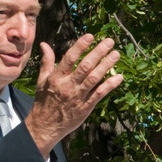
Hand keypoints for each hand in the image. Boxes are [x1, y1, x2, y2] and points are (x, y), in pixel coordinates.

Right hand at [25, 34, 123, 156]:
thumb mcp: (42, 80)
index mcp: (57, 77)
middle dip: (98, 52)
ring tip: (116, 54)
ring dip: (106, 65)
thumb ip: (47, 62)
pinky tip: (119, 77)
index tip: (91, 36)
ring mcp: (78, 96)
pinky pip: (100, 94)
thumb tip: (44, 44)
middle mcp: (68, 85)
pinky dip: (110, 85)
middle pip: (85, 66)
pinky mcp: (86, 107)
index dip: (80, 46)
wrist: (45, 126)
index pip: (69, 58)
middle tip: (110, 41)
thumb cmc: (44, 101)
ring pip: (94, 78)